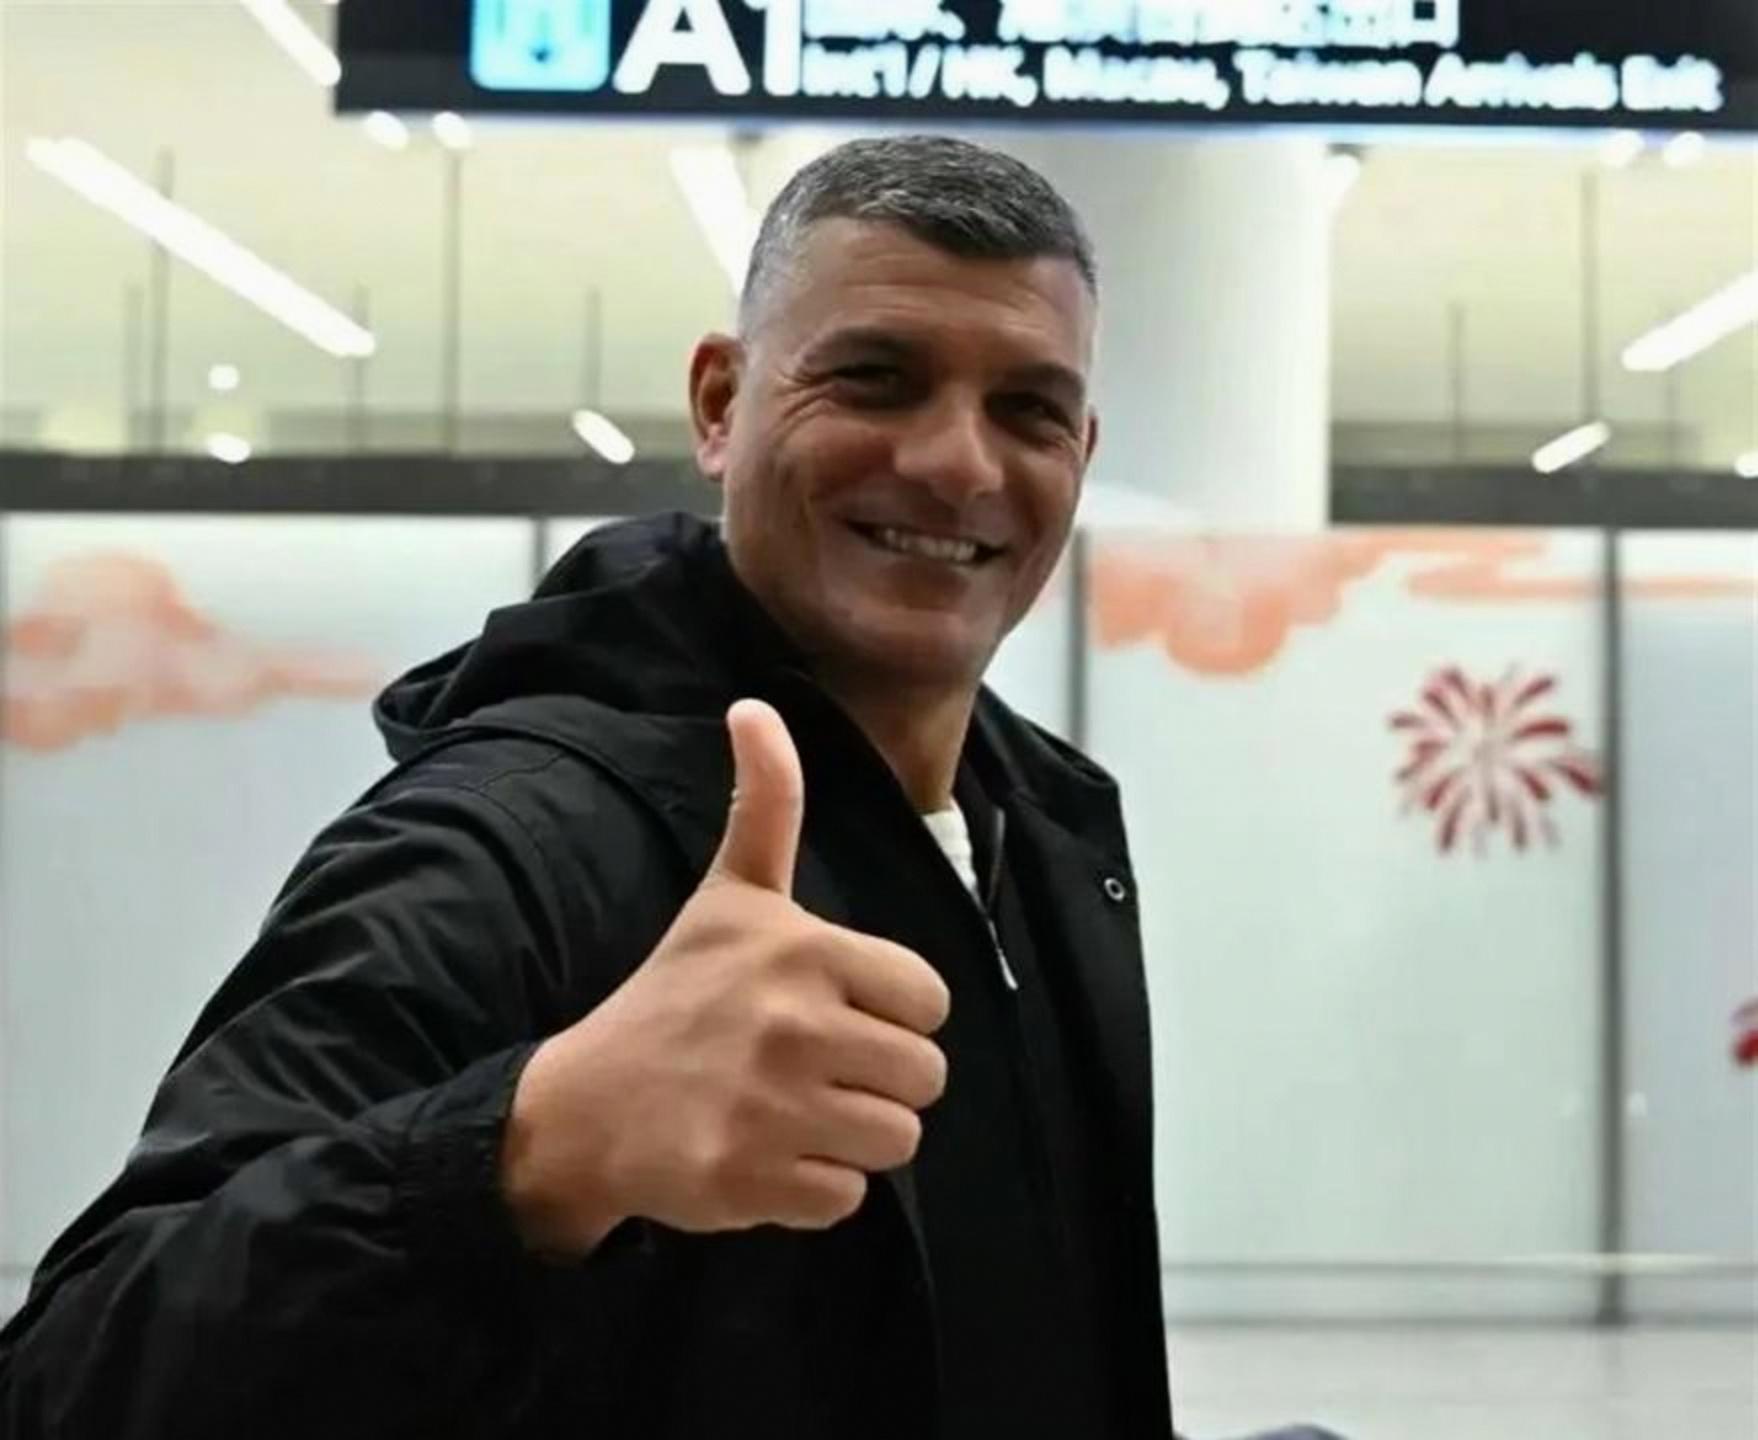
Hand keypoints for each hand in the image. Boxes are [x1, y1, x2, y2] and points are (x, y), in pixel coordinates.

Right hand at [501, 700, 950, 1256]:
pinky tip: (770, 1155)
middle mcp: (796, 1026)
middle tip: (818, 1069)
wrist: (585, 1106)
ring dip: (855, 1137)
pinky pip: (850, 1200)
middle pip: (926, 1077)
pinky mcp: (755, 1181)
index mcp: (806, 951)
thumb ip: (767, 805)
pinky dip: (816, 1190)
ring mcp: (775, 1109)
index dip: (893, 1012)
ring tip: (797, 1112)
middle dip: (881, 1079)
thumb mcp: (729, 894)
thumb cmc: (674, 994)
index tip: (838, 1011)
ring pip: (899, 1142)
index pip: (931, 1000)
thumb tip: (755, 704)